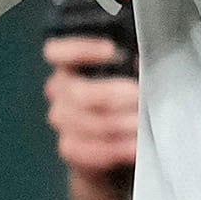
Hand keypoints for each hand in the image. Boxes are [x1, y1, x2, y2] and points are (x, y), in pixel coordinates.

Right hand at [42, 31, 140, 173]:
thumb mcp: (134, 77)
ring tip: (142, 124)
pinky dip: (116, 148)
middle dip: (110, 95)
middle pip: (75, 92)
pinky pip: (88, 150)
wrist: (124, 149)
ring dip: (118, 123)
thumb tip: (143, 64)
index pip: (58, 52)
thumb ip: (133, 66)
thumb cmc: (131, 104)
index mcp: (73, 66)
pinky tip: (135, 146)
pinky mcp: (71, 149)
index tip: (112, 50)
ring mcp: (63, 121)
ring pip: (83, 122)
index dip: (81, 49)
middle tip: (138, 98)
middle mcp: (61, 91)